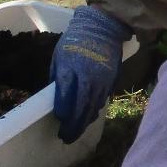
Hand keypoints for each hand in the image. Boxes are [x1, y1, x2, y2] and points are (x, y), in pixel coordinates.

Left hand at [51, 5, 131, 143]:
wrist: (101, 28)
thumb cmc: (75, 41)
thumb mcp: (59, 56)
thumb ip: (58, 77)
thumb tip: (55, 97)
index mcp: (69, 70)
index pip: (65, 99)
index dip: (62, 113)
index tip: (59, 120)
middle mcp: (86, 78)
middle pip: (80, 109)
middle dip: (73, 126)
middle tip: (66, 138)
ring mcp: (100, 81)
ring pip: (92, 108)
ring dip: (84, 123)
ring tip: (76, 133)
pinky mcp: (110, 81)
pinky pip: (101, 101)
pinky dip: (93, 111)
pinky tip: (88, 117)